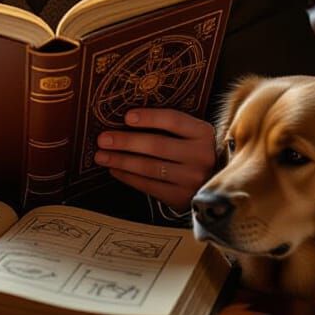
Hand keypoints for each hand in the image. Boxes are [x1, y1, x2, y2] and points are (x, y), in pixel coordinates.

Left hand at [94, 109, 216, 211]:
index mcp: (203, 133)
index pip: (173, 121)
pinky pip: (149, 186)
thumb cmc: (192, 152)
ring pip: (150, 167)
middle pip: (157, 145)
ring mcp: (192, 179)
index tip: (126, 116)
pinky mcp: (181, 198)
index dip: (149, 118)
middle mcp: (200, 156)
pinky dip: (128, 177)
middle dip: (126, 141)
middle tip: (102, 139)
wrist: (213, 184)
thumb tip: (126, 120)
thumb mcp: (190, 134)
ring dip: (121, 160)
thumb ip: (168, 127)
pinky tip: (114, 170)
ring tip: (101, 156)